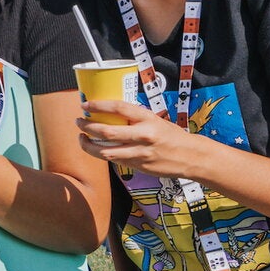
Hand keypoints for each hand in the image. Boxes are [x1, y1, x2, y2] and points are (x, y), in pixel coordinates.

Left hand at [77, 98, 206, 177]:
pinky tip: (96, 149)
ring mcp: (140, 152)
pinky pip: (115, 160)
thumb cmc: (171, 136)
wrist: (190, 156)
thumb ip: (135, 118)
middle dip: (87, 126)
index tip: (85, 105)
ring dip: (88, 144)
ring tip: (81, 138)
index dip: (99, 105)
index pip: (118, 107)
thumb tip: (110, 113)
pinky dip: (102, 154)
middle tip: (79, 122)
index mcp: (147, 118)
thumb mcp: (155, 120)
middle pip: (107, 130)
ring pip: (106, 150)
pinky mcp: (139, 165)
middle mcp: (143, 134)